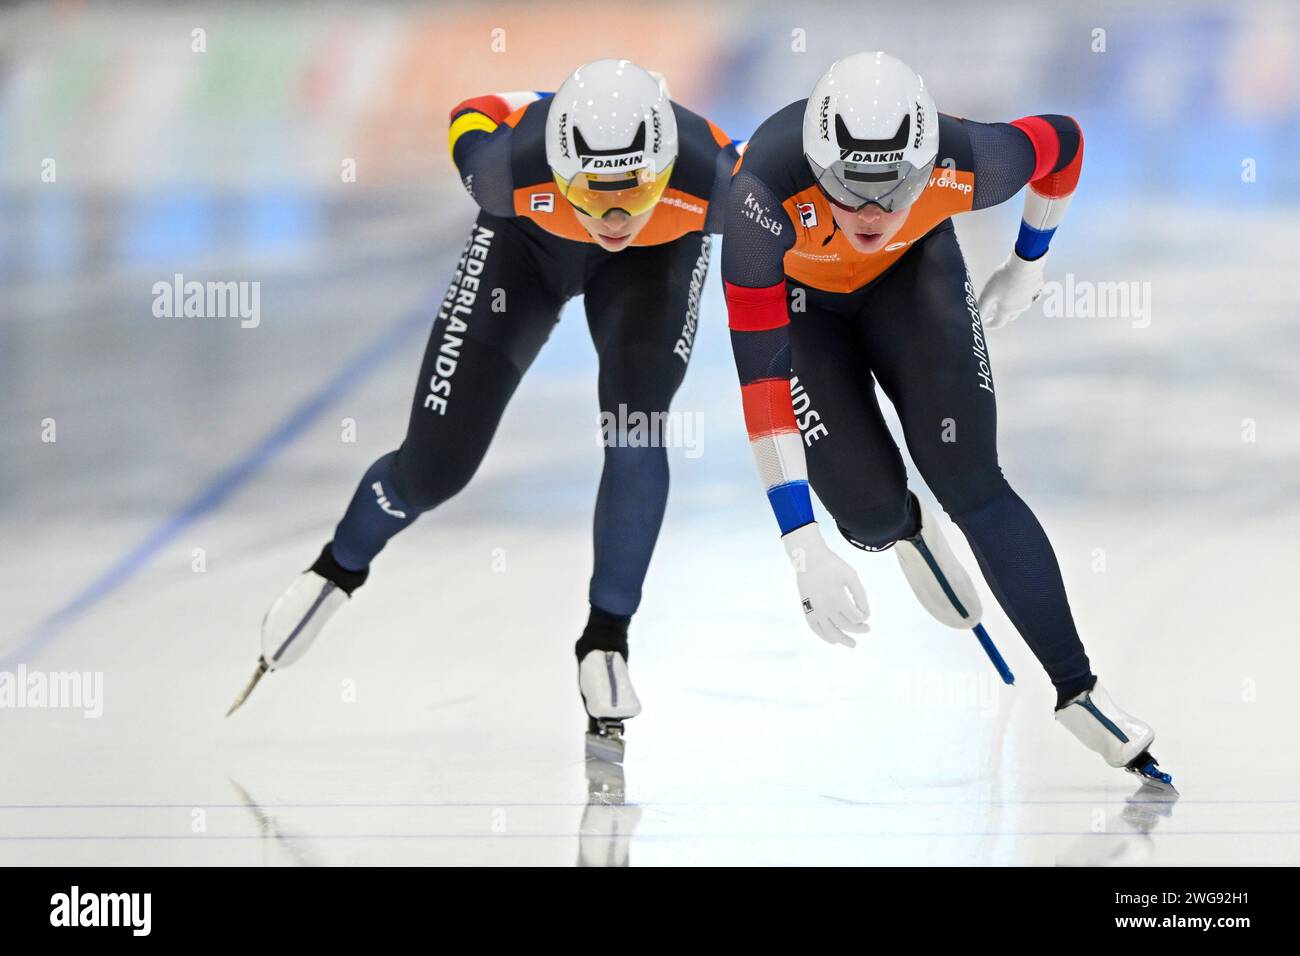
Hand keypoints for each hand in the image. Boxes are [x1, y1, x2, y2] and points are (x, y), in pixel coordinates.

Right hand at [781, 524, 869, 646]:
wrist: (809, 559)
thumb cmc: (832, 566)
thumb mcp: (851, 576)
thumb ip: (860, 594)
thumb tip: (865, 613)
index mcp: (837, 598)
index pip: (855, 617)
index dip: (864, 617)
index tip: (866, 614)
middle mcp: (825, 607)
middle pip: (845, 626)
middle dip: (858, 629)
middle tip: (867, 629)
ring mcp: (814, 610)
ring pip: (830, 632)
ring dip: (843, 640)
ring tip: (853, 645)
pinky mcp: (806, 610)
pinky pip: (815, 629)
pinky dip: (824, 637)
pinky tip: (833, 641)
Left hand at [978, 252, 1046, 329]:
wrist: (1027, 263)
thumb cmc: (1005, 278)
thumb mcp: (988, 294)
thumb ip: (981, 308)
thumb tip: (977, 318)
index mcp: (1008, 309)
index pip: (998, 323)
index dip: (990, 324)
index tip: (985, 322)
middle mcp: (1020, 307)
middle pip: (1010, 316)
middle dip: (1001, 315)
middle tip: (994, 309)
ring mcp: (1031, 298)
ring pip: (1020, 305)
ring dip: (1011, 305)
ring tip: (1004, 296)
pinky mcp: (1037, 288)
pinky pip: (1028, 295)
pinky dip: (1021, 294)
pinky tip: (1018, 286)